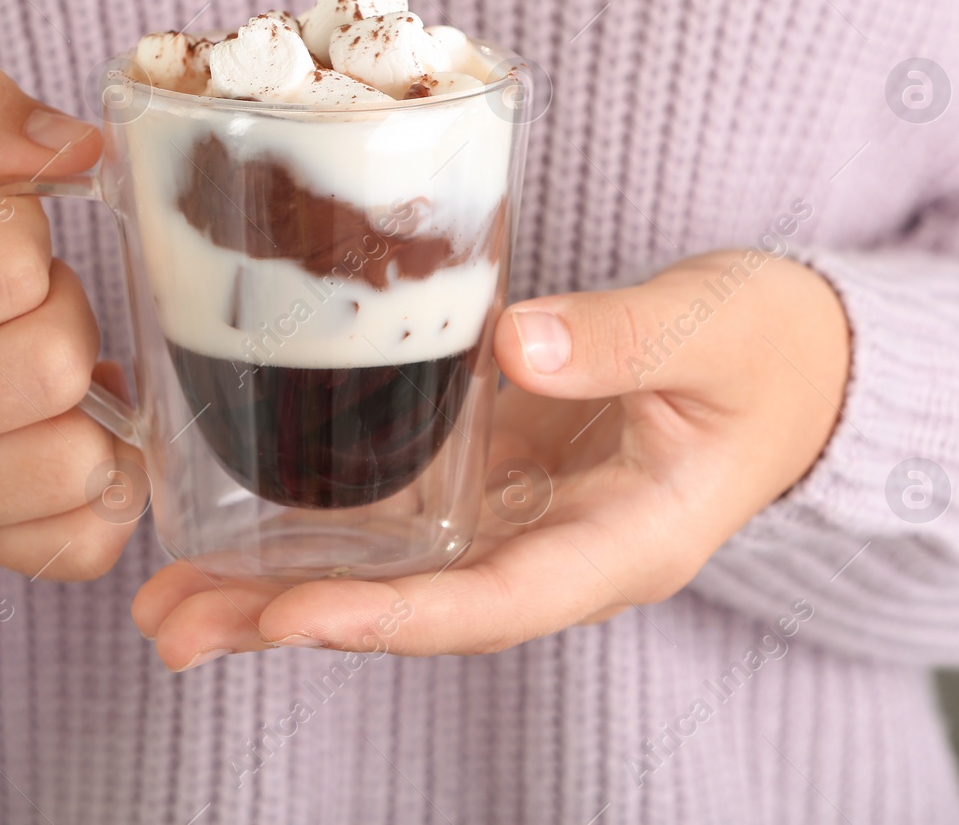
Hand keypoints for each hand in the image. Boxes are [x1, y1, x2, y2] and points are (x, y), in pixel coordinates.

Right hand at [0, 62, 135, 578]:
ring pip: (84, 463)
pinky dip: (98, 484)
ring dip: (83, 400)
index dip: (19, 227)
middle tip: (11, 302)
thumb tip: (81, 149)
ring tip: (25, 366)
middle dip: (61, 309)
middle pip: (54, 365)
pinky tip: (51, 431)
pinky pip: (86, 542)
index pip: (6, 262)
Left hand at [132, 250, 849, 666]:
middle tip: (173, 629)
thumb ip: (624, 339)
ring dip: (279, 592)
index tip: (292, 619)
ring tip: (165, 604)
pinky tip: (230, 530)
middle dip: (296, 624)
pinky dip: (315, 531)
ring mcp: (520, 521)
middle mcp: (558, 552)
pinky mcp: (492, 479)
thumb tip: (515, 349)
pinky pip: (397, 519)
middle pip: (416, 612)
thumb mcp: (713, 329)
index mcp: (626, 543)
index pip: (498, 602)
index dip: (394, 618)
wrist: (792, 362)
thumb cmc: (768, 347)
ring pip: (392, 576)